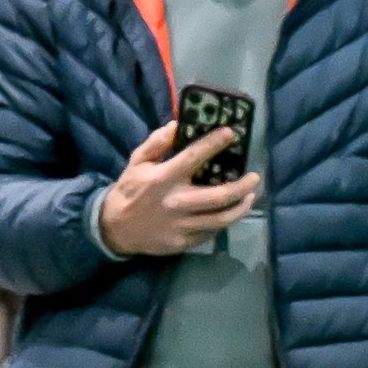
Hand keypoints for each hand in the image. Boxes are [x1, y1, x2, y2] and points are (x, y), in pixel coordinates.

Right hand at [96, 121, 258, 256]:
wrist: (113, 229)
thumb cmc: (129, 192)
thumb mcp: (136, 163)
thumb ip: (155, 144)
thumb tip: (177, 125)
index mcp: (163, 179)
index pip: (195, 157)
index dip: (215, 143)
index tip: (232, 134)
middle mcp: (175, 202)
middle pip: (219, 196)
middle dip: (242, 186)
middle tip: (254, 177)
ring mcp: (179, 225)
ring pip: (220, 219)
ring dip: (241, 207)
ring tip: (249, 197)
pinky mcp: (181, 242)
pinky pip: (209, 233)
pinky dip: (223, 223)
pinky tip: (228, 214)